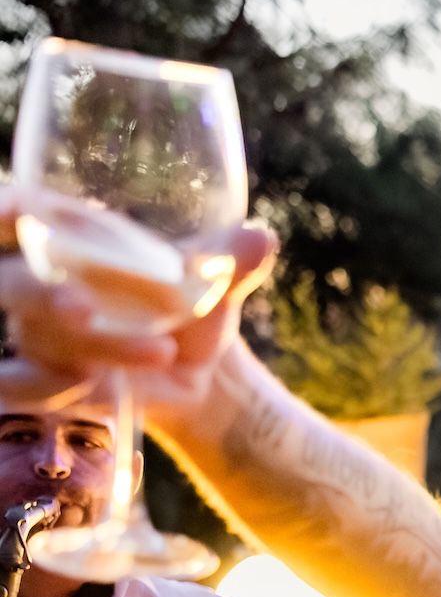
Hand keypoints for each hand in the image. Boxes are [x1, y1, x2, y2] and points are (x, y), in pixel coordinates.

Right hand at [0, 187, 276, 434]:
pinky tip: (90, 384)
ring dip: (96, 345)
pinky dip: (49, 387)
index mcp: (73, 237)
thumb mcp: (216, 280)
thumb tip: (260, 238)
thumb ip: (232, 257)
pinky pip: (24, 384)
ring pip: (41, 336)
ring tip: (160, 351)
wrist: (203, 369)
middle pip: (12, 281)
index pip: (17, 211)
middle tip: (81, 307)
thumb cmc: (193, 303)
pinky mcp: (47, 376)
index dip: (6, 209)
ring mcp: (39, 330)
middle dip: (38, 292)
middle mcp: (41, 279)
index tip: (12, 209)